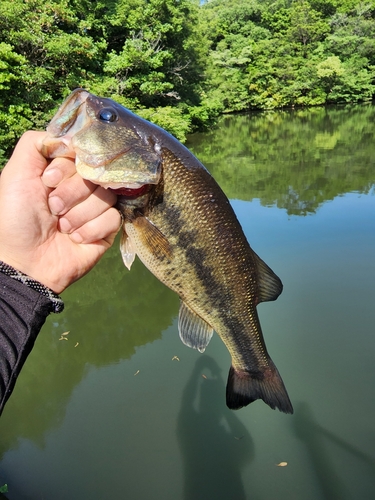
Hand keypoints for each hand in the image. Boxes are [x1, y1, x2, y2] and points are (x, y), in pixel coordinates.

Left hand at [0, 131, 120, 293]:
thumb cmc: (15, 219)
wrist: (25, 263)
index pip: (81, 153)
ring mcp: (96, 208)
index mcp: (62, 171)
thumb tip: (69, 137)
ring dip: (80, 214)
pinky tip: (75, 238)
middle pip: (96, 173)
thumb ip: (35, 144)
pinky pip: (113, 218)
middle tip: (53, 209)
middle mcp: (81, 186)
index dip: (68, 166)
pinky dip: (91, 229)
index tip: (49, 181)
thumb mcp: (16, 175)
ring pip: (106, 195)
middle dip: (71, 192)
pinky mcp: (107, 229)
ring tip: (62, 227)